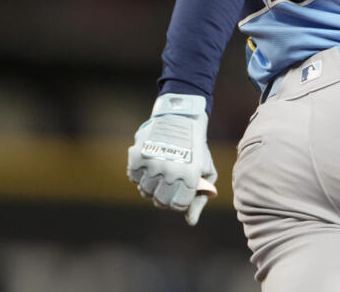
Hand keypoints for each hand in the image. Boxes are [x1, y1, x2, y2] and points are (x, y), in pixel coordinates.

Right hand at [127, 93, 217, 225]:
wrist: (181, 118)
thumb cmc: (196, 147)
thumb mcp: (205, 171)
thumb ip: (200, 197)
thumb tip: (191, 222)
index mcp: (190, 176)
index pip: (178, 205)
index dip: (180, 200)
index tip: (181, 191)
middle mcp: (170, 172)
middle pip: (160, 202)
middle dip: (166, 196)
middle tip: (170, 183)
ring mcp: (152, 165)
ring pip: (145, 191)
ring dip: (152, 185)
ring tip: (161, 171)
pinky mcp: (137, 157)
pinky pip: (134, 178)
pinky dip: (140, 175)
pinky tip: (151, 163)